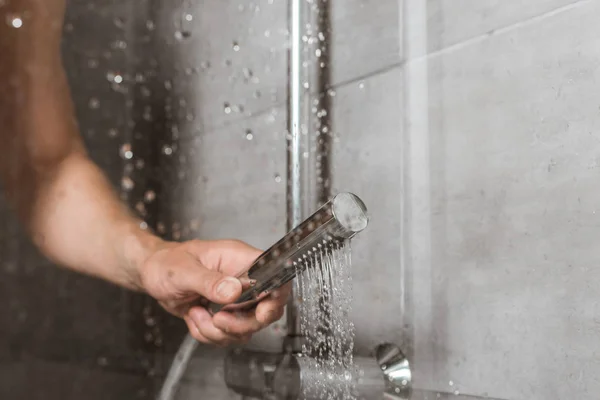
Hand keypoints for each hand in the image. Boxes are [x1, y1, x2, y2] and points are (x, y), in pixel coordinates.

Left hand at [139, 239, 290, 345]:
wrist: (152, 275)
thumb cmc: (166, 262)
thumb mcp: (183, 270)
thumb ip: (209, 281)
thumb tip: (234, 291)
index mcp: (240, 259)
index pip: (274, 276)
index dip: (275, 296)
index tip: (261, 312)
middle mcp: (243, 280)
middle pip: (266, 310)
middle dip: (241, 324)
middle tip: (218, 320)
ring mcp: (236, 299)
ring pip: (246, 329)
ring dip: (218, 331)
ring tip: (196, 313)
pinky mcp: (226, 314)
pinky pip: (227, 336)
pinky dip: (208, 334)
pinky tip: (194, 316)